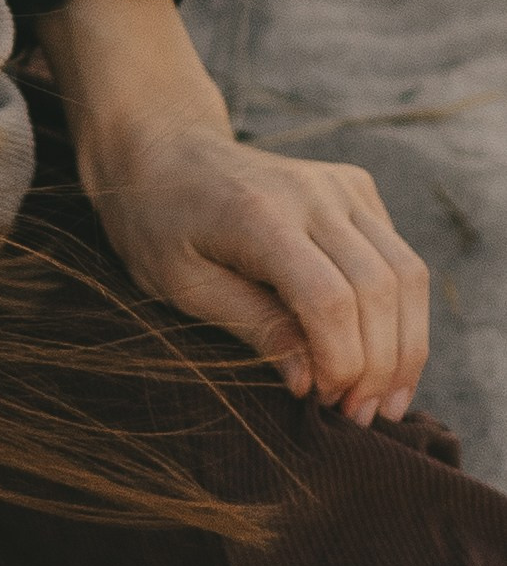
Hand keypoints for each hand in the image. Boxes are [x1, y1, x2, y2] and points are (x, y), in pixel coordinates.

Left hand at [39, 0, 430, 421]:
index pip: (329, 299)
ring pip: (407, 272)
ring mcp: (338, 185)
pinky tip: (381, 352)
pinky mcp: (355, 187)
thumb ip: (249, 326)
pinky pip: (401, 255)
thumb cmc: (157, 222)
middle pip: (381, 289)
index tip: (326, 402)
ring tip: (386, 401)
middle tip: (360, 416)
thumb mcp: (179, 284)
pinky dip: (404, 311)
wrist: (162, 149)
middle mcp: (310, 193)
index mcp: (258, 215)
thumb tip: (310, 381)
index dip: (341, 362)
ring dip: (408, 346)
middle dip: (381, 366)